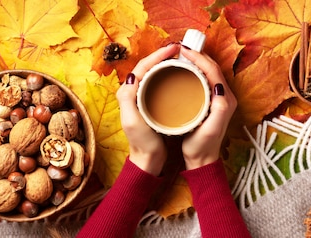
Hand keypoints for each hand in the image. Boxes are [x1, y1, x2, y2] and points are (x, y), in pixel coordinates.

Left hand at [116, 44, 179, 175]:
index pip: (142, 66)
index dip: (157, 55)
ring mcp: (143, 98)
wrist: (149, 160)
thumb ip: (128, 98)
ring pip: (155, 73)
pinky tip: (182, 75)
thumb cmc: (141, 143)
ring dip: (167, 63)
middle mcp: (133, 92)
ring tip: (183, 58)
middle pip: (149, 66)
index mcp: (127, 92)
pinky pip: (161, 83)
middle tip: (181, 49)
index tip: (174, 49)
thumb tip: (132, 75)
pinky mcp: (153, 104)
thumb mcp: (132, 121)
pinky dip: (170, 75)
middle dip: (163, 55)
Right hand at [180, 47, 236, 169]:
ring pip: (207, 72)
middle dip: (197, 55)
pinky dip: (193, 70)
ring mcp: (218, 98)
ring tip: (179, 55)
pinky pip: (203, 79)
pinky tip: (181, 70)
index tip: (183, 50)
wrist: (201, 160)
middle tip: (179, 48)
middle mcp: (224, 96)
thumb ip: (219, 108)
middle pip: (212, 67)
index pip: (213, 70)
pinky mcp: (210, 102)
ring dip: (195, 61)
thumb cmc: (203, 146)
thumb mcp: (211, 128)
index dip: (199, 57)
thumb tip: (219, 86)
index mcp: (225, 99)